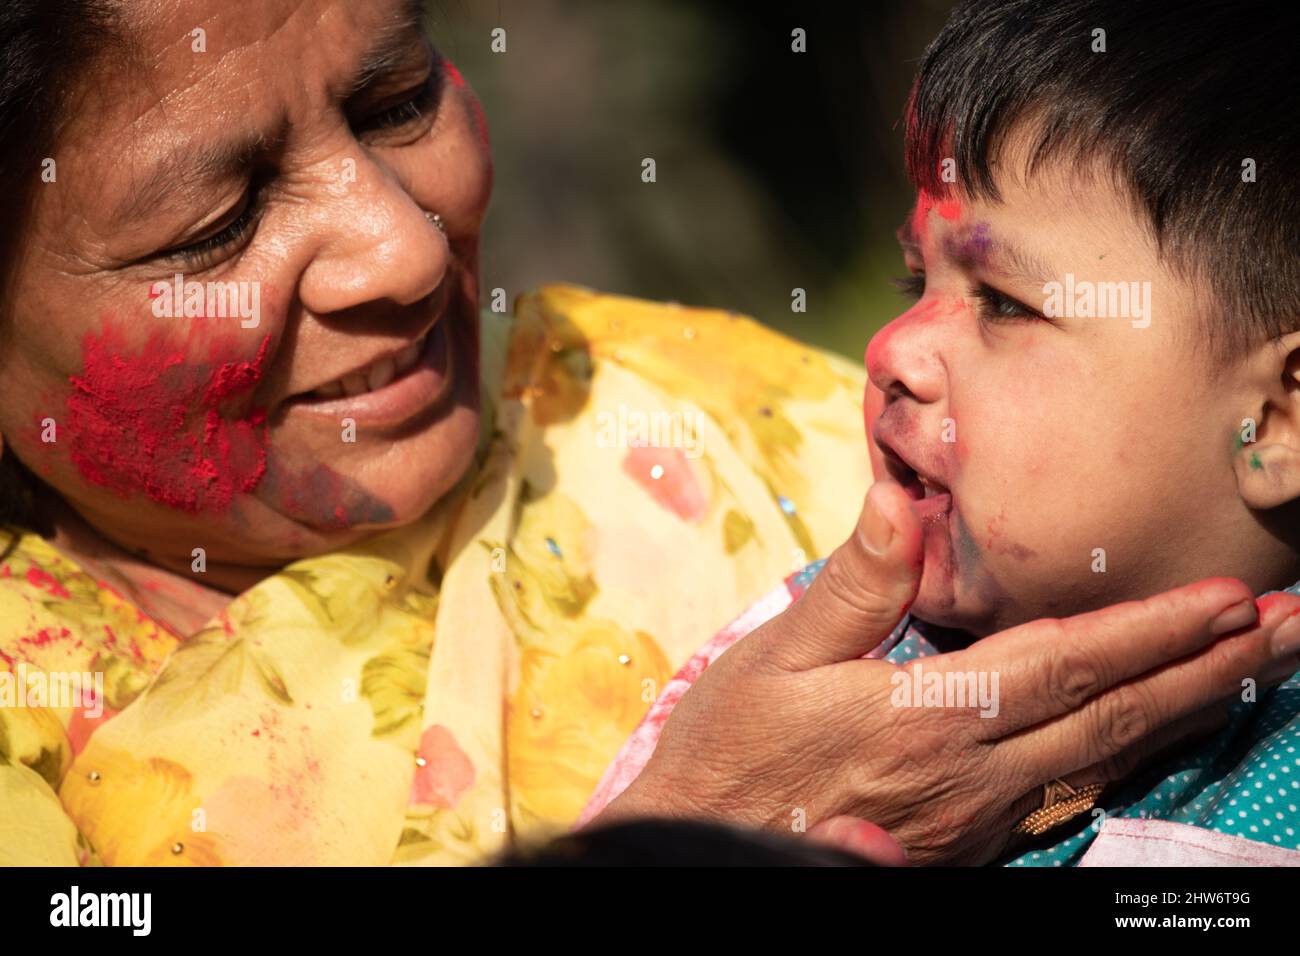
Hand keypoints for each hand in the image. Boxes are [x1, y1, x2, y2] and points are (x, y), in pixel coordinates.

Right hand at [599, 480, 1299, 864]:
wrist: (704, 848)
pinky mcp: (966, 843)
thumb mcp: (775, 656)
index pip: (1065, 663)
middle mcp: (969, 774)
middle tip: (1286, 632)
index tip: (1228, 600)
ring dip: (1188, 711)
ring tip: (1252, 672)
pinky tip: (1156, 731)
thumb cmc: (730, 750)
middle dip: (1207, 669)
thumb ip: (854, 584)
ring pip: (1105, 759)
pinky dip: (1130, 753)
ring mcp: (975, 818)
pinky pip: (1071, 792)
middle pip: (1111, 715)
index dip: (1152, 630)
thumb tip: (903, 499)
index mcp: (927, 716)